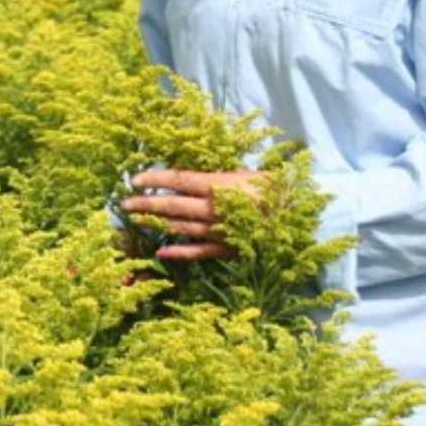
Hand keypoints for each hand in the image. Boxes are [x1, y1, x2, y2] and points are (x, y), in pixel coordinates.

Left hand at [122, 167, 270, 262]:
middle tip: (124, 202)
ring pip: (179, 227)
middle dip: (145, 203)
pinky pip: (197, 252)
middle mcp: (213, 209)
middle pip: (171, 205)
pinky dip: (177, 252)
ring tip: (136, 219)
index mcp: (218, 185)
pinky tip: (160, 251)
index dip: (153, 178)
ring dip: (155, 223)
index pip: (177, 179)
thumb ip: (218, 176)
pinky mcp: (225, 249)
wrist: (301, 218)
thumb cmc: (275, 188)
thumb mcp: (246, 173)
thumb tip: (193, 176)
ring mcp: (217, 231)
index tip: (134, 178)